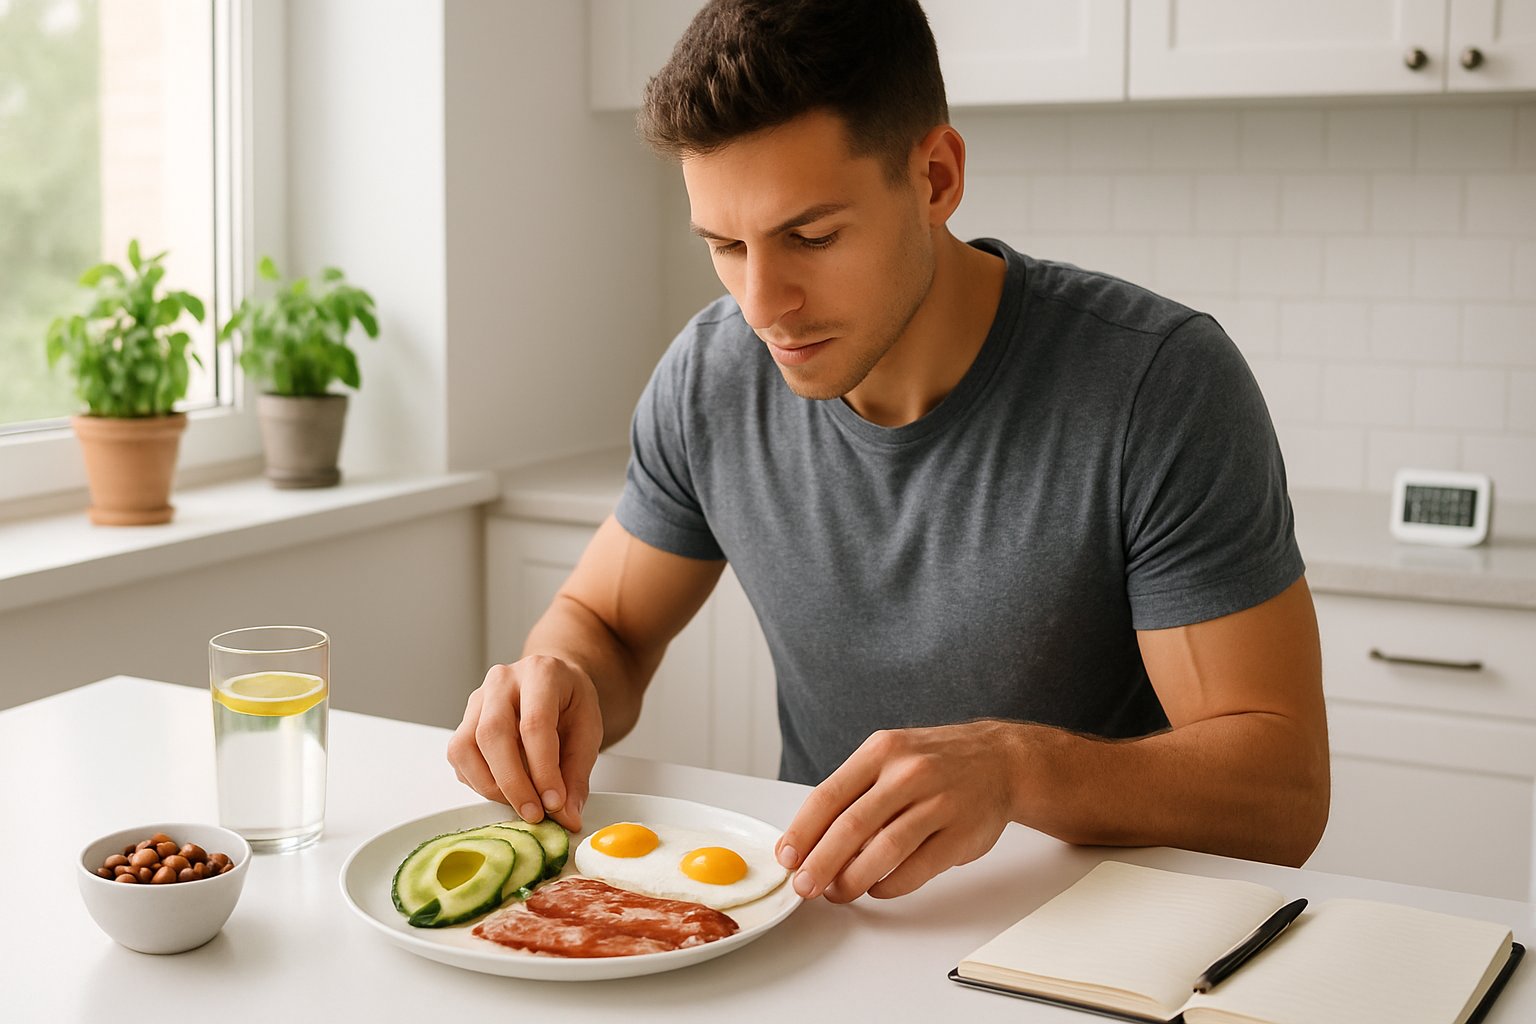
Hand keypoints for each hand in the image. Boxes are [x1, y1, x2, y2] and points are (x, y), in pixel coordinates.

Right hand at [446, 655, 604, 831]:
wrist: (554, 682)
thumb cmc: (570, 703)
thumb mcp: (588, 731)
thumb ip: (577, 774)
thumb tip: (567, 816)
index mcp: (541, 673)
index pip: (534, 724)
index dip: (543, 769)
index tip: (554, 803)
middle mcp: (502, 681)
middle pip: (493, 734)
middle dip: (513, 783)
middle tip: (534, 813)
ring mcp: (477, 699)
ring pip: (465, 747)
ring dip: (491, 786)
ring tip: (520, 803)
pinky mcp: (464, 721)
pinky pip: (459, 758)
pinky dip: (479, 782)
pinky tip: (505, 790)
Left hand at [775, 722, 1020, 902]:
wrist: (1001, 761)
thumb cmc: (935, 763)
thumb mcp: (890, 756)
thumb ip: (853, 791)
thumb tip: (808, 840)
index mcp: (882, 751)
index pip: (829, 794)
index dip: (803, 831)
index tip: (787, 858)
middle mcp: (909, 773)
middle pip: (852, 826)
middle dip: (821, 863)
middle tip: (804, 887)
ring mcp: (939, 802)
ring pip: (885, 850)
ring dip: (853, 879)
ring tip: (837, 893)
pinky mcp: (961, 834)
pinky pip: (918, 868)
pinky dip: (890, 885)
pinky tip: (876, 889)